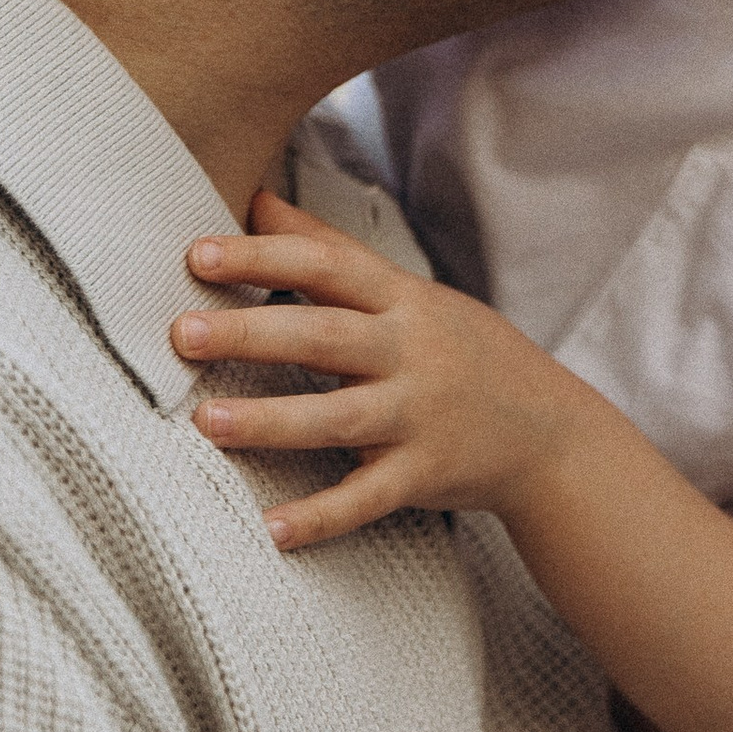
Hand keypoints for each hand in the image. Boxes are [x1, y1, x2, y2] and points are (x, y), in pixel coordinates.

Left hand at [176, 194, 628, 546]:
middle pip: (324, 336)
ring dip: (271, 421)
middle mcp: (410, 352)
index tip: (197, 252)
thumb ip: (333, 253)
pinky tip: (272, 530)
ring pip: (338, 418)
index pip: (328, 266)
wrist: (550, 432)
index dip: (263, 256)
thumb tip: (258, 201)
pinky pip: (367, 498)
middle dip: (252, 333)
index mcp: (403, 301)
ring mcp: (419, 415)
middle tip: (182, 333)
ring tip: (206, 422)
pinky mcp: (425, 474)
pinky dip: (322, 517)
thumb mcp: (409, 292)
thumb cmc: (461, 351)